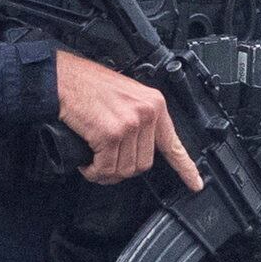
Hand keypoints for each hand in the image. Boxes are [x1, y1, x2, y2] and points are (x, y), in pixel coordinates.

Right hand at [54, 50, 204, 192]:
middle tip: (105, 161)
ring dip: (105, 172)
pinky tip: (87, 162)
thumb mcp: (127, 96)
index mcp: (154, 104)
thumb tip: (139, 148)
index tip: (195, 183)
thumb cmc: (89, 86)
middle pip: (143, 164)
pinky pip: (105, 168)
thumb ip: (140, 118)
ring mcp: (130, 124)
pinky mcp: (110, 134)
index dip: (186, 168)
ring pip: (124, 170)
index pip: (173, 143)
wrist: (64, 78)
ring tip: (94, 160)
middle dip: (122, 168)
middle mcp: (146, 113)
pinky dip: (93, 171)